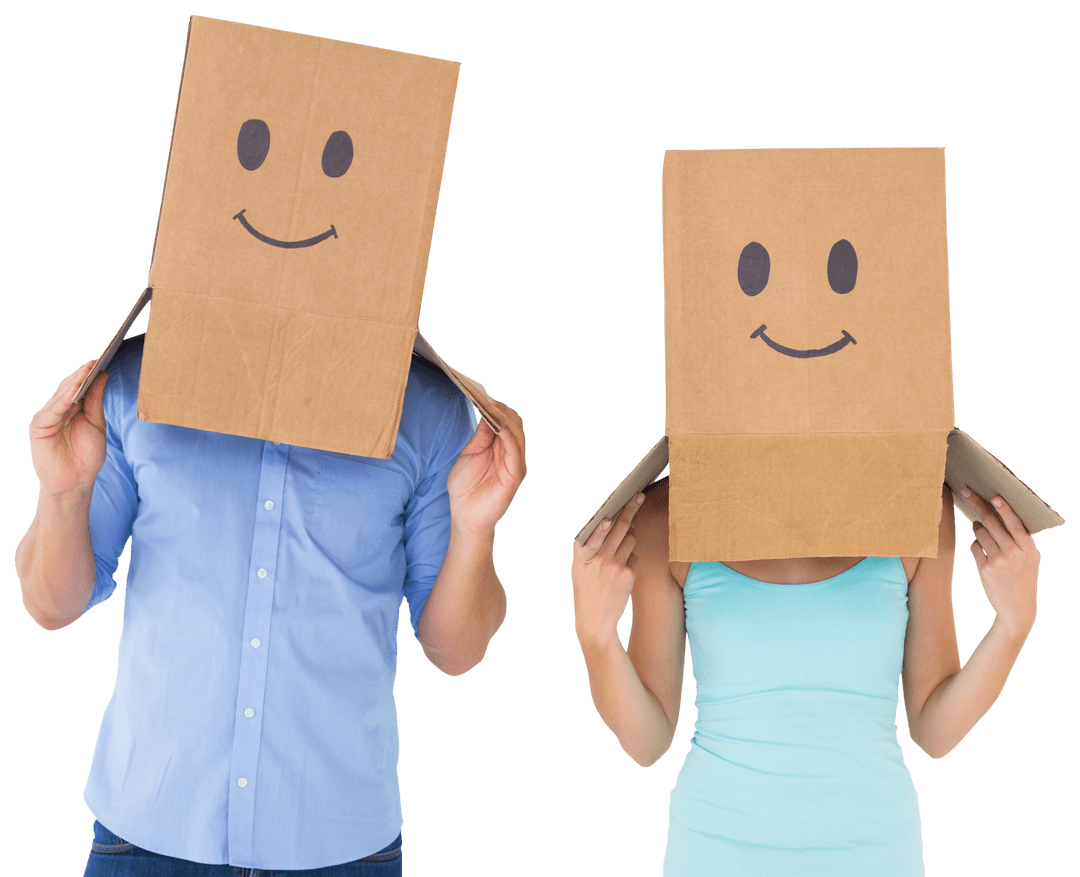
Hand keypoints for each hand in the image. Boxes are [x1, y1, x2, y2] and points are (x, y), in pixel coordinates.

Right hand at [28, 361, 108, 500]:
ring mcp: (47, 417)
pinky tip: (74, 390)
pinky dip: (63, 399)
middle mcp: (57, 410)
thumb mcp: (96, 424)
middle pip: (69, 388)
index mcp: (71, 409)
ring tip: (87, 370)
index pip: (79, 387)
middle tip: (96, 360)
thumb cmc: (86, 456)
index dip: (89, 374)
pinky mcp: (39, 426)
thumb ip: (96, 400)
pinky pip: (53, 410)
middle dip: (82, 374)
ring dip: (74, 383)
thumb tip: (102, 375)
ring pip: (61, 396)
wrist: (75, 482)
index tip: (101, 360)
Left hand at [446, 400, 526, 538]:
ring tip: (492, 405)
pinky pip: (515, 451)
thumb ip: (482, 435)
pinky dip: (509, 435)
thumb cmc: (466, 488)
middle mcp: (511, 454)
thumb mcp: (470, 454)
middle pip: (514, 424)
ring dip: (505, 418)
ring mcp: (515, 464)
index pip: (505, 422)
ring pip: (518, 434)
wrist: (465, 516)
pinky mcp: (515, 475)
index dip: (496, 408)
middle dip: (501, 409)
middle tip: (486, 396)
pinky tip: (500, 425)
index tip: (483, 394)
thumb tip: (487, 412)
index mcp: (501, 448)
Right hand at [571, 493, 644, 645]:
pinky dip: (630, 559)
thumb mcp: (578, 567)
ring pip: (630, 539)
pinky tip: (620, 573)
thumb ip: (589, 546)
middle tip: (639, 496)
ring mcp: (614, 566)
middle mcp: (598, 559)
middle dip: (631, 509)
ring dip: (629, 538)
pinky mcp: (628, 574)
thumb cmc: (586, 589)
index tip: (608, 516)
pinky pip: (635, 556)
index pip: (594, 534)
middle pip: (619, 528)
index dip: (602, 525)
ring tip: (617, 553)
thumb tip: (611, 522)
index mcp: (582, 555)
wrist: (594, 620)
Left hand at [962, 489, 1039, 637]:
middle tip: (966, 492)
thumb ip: (1020, 540)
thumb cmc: (1023, 579)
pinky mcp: (985, 569)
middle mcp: (1014, 553)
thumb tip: (1002, 515)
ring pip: (979, 532)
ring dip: (977, 528)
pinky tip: (981, 550)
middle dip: (977, 505)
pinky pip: (973, 547)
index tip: (994, 496)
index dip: (1004, 509)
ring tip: (980, 529)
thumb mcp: (1030, 559)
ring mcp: (999, 561)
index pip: (1015, 523)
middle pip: (991, 522)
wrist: (1017, 610)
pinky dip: (975, 545)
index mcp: (1028, 548)